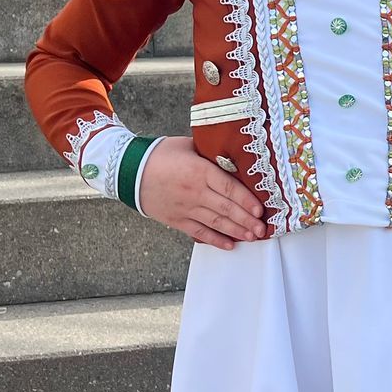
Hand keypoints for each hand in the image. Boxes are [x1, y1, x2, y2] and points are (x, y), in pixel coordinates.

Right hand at [137, 136, 266, 249]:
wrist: (128, 170)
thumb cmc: (160, 154)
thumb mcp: (188, 146)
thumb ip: (210, 152)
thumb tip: (232, 155)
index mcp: (199, 171)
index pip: (229, 188)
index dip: (246, 200)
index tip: (260, 209)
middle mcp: (195, 192)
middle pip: (226, 208)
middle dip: (247, 220)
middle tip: (263, 228)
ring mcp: (185, 208)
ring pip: (216, 222)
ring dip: (236, 231)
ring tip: (252, 237)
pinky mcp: (176, 219)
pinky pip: (199, 232)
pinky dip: (215, 239)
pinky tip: (230, 245)